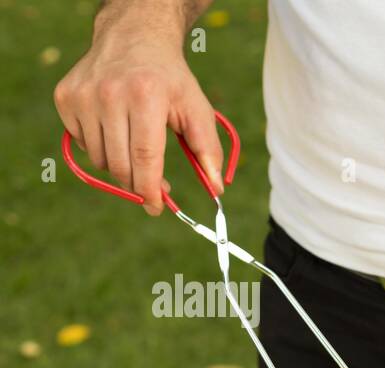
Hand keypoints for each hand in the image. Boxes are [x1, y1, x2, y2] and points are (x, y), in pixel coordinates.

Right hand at [54, 24, 222, 214]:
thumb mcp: (197, 109)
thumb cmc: (170, 80)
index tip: (155, 208)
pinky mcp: (65, 97)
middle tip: (154, 186)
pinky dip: (100, 147)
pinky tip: (115, 128)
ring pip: (100, 159)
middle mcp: (109, 94)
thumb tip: (216, 188)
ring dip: (120, 166)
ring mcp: (82, 95)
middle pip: (120, 164)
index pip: (144, 156)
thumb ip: (208, 150)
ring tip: (137, 146)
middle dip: (138, 184)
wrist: (133, 39)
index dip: (150, 189)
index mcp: (145, 96)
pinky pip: (82, 144)